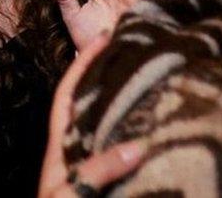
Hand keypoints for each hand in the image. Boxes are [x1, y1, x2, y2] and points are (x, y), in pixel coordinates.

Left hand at [38, 32, 145, 197]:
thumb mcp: (69, 194)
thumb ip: (97, 171)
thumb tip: (136, 146)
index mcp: (59, 148)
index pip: (69, 95)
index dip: (83, 65)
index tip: (102, 39)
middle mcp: (75, 153)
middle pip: (92, 108)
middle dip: (111, 81)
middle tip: (140, 58)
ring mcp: (89, 170)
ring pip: (110, 132)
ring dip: (129, 112)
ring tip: (157, 88)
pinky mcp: (106, 188)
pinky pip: (124, 162)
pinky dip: (140, 148)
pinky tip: (162, 139)